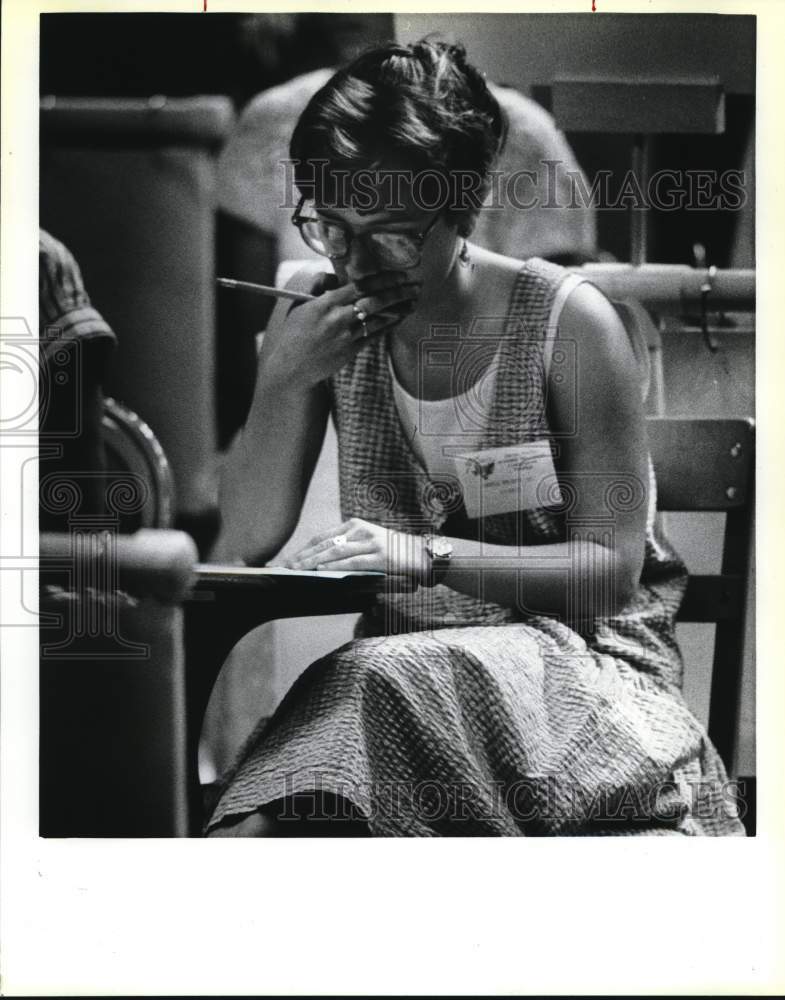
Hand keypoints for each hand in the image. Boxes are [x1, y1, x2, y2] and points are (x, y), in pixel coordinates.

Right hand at [261, 271, 420, 389]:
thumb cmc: (294, 333)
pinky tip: (400, 317)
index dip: (382, 279)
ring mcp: (346, 336)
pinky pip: (376, 335)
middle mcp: (338, 318)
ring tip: (414, 301)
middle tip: (415, 286)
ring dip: (399, 309)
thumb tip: (335, 276)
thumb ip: (316, 285)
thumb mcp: (298, 304)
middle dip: (398, 292)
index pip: (359, 286)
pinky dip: (390, 325)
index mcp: (325, 303)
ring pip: (379, 319)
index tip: (398, 274)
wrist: (292, 367)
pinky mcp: (351, 350)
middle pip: (374, 301)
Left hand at [285, 517, 425, 588]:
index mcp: (355, 526)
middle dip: (304, 556)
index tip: (290, 559)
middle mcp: (361, 531)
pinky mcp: (381, 556)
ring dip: (314, 562)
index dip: (305, 548)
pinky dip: (335, 567)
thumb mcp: (368, 545)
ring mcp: (371, 542)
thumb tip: (322, 565)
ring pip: (336, 552)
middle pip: (326, 544)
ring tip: (299, 570)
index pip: (324, 538)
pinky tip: (322, 572)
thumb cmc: (394, 554)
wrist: (424, 555)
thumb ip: (349, 551)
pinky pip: (352, 562)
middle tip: (287, 566)